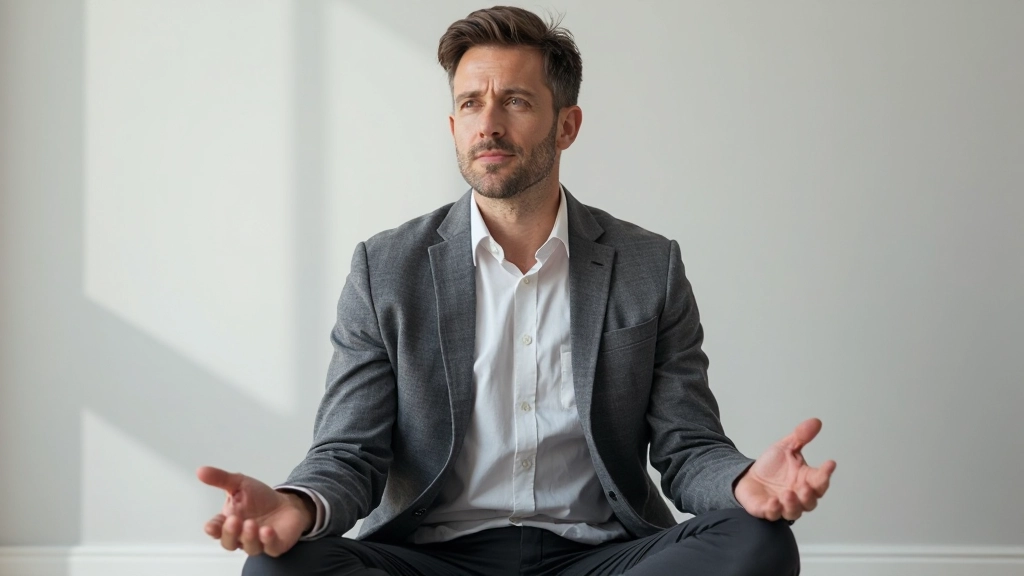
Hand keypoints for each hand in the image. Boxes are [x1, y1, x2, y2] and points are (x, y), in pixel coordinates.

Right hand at [196, 466, 314, 556]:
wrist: (287, 503)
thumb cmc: (260, 497)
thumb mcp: (239, 483)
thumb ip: (220, 479)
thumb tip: (200, 471)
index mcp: (228, 522)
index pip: (216, 530)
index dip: (213, 529)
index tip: (211, 526)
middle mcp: (240, 536)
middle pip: (229, 542)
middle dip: (230, 533)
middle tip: (234, 520)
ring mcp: (258, 543)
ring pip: (249, 547)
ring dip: (248, 537)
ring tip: (251, 524)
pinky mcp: (275, 545)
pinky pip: (270, 548)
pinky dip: (268, 541)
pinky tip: (267, 531)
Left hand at [733, 418, 835, 522]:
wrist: (748, 476)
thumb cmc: (771, 467)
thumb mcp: (786, 448)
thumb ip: (800, 437)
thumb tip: (816, 421)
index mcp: (806, 481)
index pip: (821, 480)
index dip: (826, 473)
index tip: (830, 463)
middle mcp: (798, 496)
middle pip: (810, 502)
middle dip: (809, 496)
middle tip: (806, 487)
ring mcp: (783, 505)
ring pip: (793, 511)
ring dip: (793, 504)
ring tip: (787, 494)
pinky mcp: (767, 511)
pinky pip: (773, 514)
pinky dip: (774, 510)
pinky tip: (773, 502)